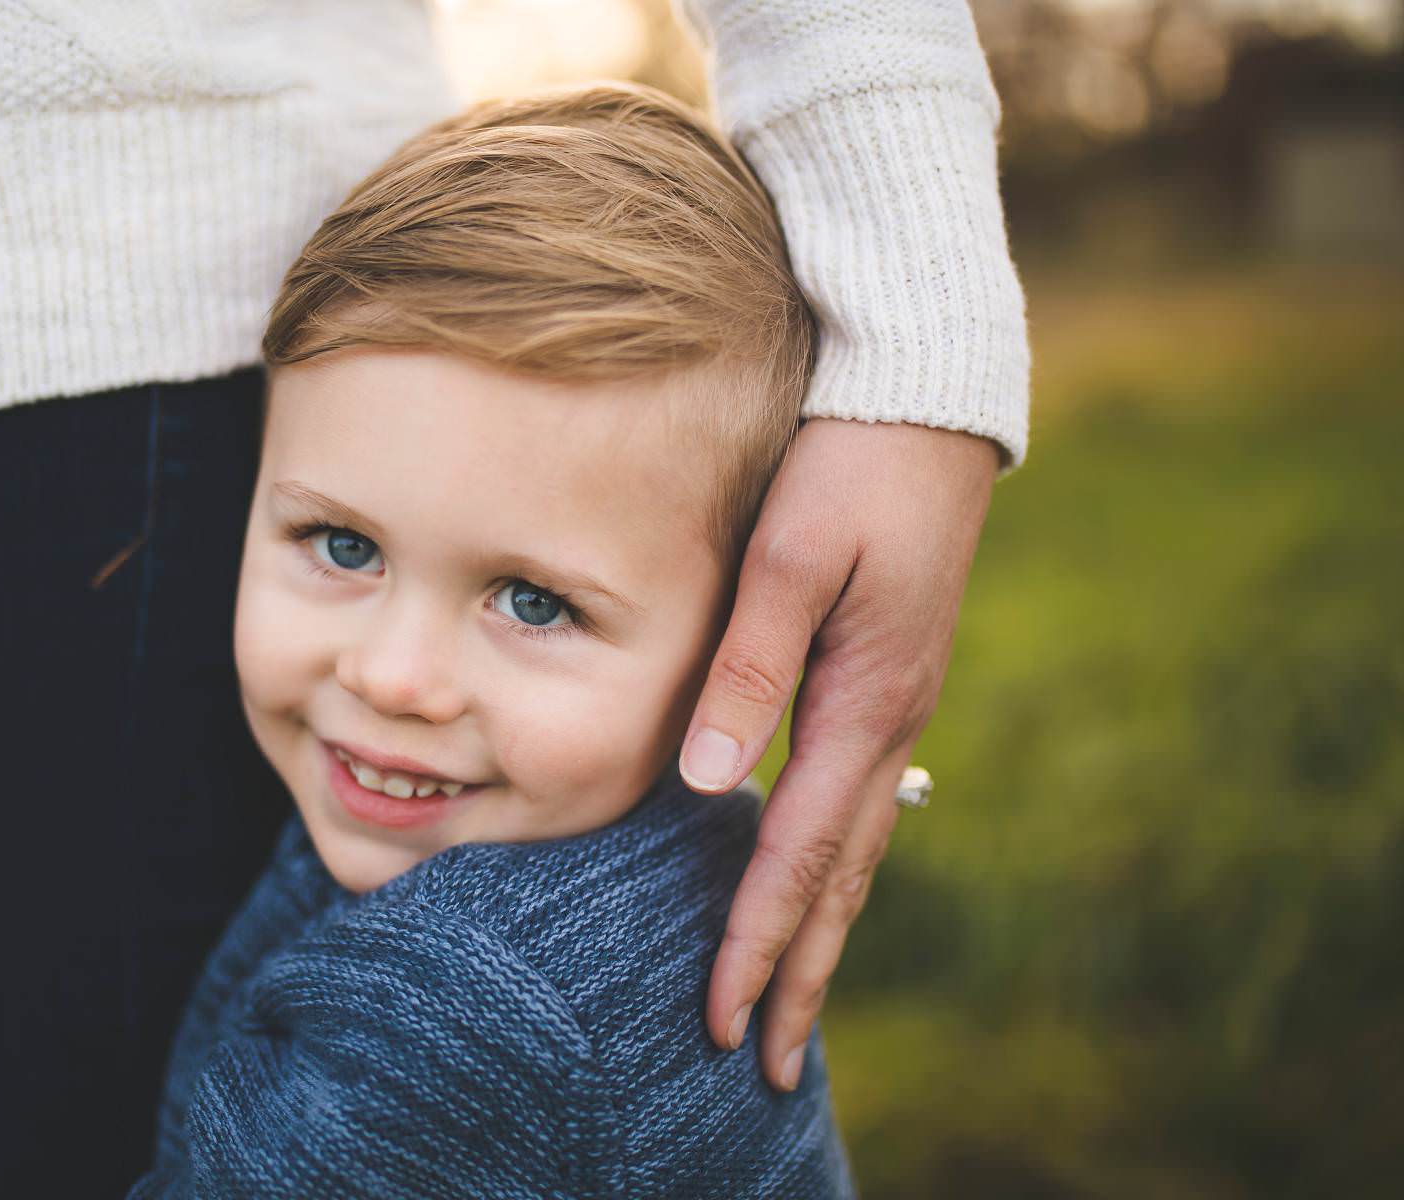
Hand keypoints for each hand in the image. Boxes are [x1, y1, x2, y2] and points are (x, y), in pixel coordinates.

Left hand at [681, 417, 995, 1090]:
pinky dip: (829, 864)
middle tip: (758, 1060)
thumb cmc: (849, 464)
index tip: (718, 1017)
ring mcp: (891, 702)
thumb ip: (747, 670)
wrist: (925, 398)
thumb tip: (704, 785)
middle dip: (796, 972)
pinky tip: (810, 882)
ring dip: (819, 930)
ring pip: (853, 846)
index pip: (797, 853)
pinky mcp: (883, 678)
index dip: (755, 940)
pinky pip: (856, 800)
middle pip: (838, 877)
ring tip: (788, 1002)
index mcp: (860, 702)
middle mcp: (884, 720)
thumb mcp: (793, 556)